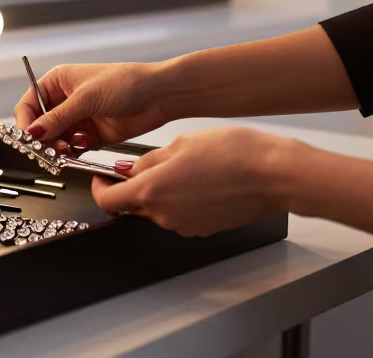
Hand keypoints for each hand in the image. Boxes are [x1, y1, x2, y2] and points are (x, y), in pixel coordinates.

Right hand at [15, 62, 168, 154]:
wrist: (158, 96)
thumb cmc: (126, 83)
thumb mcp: (87, 98)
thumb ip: (58, 118)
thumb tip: (33, 132)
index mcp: (58, 82)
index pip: (29, 104)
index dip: (25, 122)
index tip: (28, 138)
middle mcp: (65, 101)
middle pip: (40, 126)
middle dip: (41, 139)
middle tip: (48, 149)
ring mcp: (78, 119)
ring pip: (54, 140)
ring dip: (56, 148)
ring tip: (64, 151)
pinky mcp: (91, 136)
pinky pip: (72, 149)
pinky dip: (71, 154)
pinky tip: (79, 149)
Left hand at [90, 126, 299, 236]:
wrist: (273, 175)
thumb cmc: (233, 153)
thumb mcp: (181, 143)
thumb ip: (148, 159)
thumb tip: (128, 169)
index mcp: (152, 191)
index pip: (107, 201)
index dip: (100, 188)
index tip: (102, 176)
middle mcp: (164, 215)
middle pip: (133, 205)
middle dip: (134, 186)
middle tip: (149, 163)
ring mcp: (184, 225)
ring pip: (158, 209)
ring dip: (160, 192)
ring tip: (185, 166)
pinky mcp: (203, 228)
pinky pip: (179, 214)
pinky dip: (181, 200)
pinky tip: (201, 180)